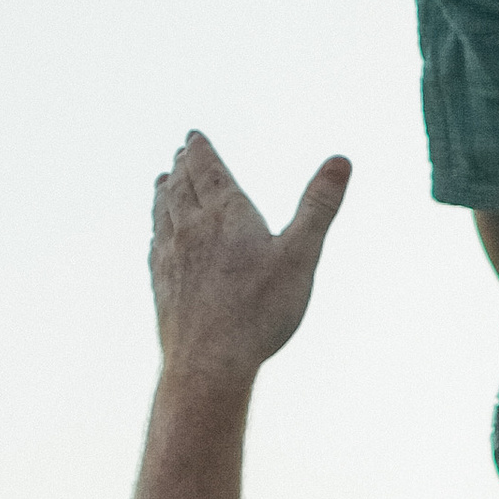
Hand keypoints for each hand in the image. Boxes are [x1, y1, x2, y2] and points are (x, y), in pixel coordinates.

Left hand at [151, 132, 350, 386]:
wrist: (209, 362)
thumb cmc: (260, 311)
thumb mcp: (301, 255)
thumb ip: (319, 206)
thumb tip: (341, 160)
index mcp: (226, 213)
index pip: (208, 169)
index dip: (200, 149)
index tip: (192, 136)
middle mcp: (191, 228)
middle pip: (180, 186)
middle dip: (182, 166)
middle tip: (180, 153)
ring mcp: (172, 257)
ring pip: (162, 213)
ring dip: (163, 193)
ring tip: (162, 182)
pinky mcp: (162, 285)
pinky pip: (156, 246)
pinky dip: (157, 230)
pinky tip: (158, 236)